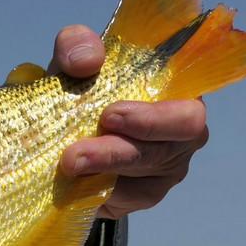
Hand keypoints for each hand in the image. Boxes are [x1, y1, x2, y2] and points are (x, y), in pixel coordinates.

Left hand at [51, 25, 208, 218]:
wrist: (55, 128)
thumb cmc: (80, 86)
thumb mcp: (72, 60)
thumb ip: (78, 45)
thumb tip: (86, 60)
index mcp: (175, 94)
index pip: (190, 108)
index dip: (156, 116)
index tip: (111, 113)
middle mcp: (179, 136)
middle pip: (171, 145)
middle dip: (123, 148)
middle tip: (80, 149)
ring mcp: (163, 170)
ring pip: (144, 176)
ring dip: (104, 169)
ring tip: (67, 164)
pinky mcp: (140, 197)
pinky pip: (126, 200)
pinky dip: (96, 191)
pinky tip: (72, 184)